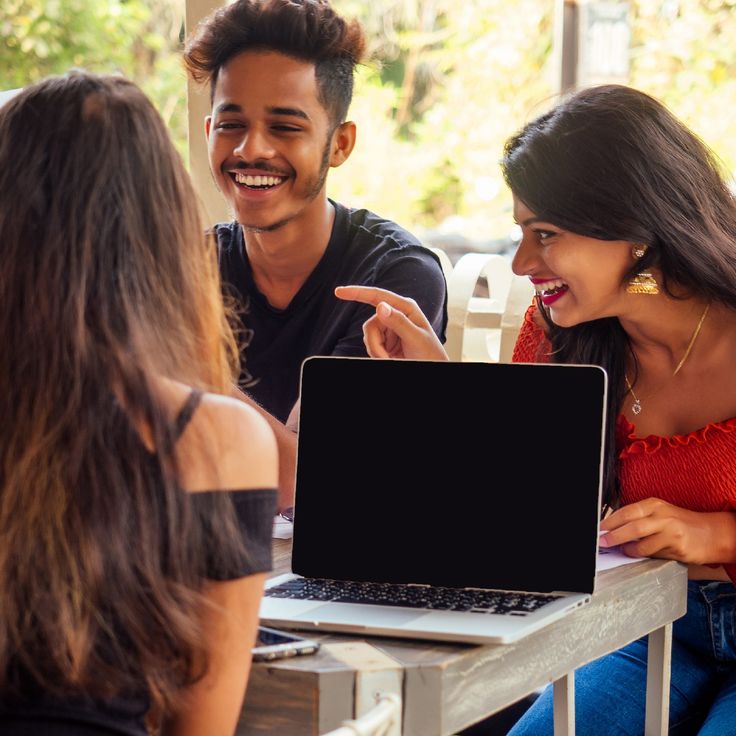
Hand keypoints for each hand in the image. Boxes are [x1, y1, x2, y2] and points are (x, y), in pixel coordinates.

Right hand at [335, 285, 448, 360]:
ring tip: (391, 358)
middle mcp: (396, 314)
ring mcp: (390, 328)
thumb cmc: (430, 354)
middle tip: (385, 358)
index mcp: (405, 307)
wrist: (431, 369)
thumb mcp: (416, 338)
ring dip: (376, 350)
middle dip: (375, 343)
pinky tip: (390, 357)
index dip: (357, 293)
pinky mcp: (386, 340)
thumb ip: (399, 322)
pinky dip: (377, 353)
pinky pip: (371, 344)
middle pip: (370, 324)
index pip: (377, 296)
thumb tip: (380, 306)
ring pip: (369, 336)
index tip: (339, 292)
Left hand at [599, 497, 728, 564]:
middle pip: (632, 527)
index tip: (599, 528)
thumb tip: (611, 528)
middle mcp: (662, 516)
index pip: (626, 512)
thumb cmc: (680, 523)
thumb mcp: (659, 513)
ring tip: (623, 550)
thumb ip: (638, 518)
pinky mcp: (677, 548)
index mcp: (654, 504)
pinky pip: (653, 555)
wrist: (711, 533)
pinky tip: (640, 554)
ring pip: (642, 544)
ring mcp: (671, 533)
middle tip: (602, 541)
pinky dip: (643, 556)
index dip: (610, 521)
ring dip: (628, 549)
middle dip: (613, 536)